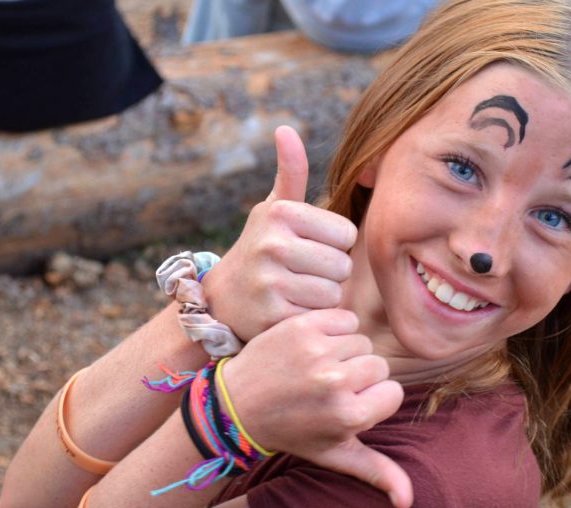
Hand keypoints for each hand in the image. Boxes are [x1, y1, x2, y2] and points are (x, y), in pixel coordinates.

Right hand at [202, 126, 357, 341]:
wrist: (223, 298)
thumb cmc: (262, 248)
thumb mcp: (274, 209)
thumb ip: (290, 172)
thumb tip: (285, 129)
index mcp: (281, 214)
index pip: (347, 234)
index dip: (334, 244)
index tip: (309, 247)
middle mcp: (272, 244)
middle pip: (342, 265)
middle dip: (330, 273)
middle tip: (302, 272)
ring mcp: (270, 281)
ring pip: (334, 293)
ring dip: (322, 296)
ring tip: (296, 290)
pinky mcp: (272, 314)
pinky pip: (319, 316)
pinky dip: (310, 316)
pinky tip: (290, 308)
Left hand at [222, 309, 412, 507]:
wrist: (237, 404)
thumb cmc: (291, 430)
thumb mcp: (333, 453)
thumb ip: (375, 471)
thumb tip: (408, 503)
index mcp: (348, 416)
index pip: (393, 392)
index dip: (373, 396)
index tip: (347, 402)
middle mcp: (335, 382)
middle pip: (378, 364)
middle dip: (359, 373)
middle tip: (328, 385)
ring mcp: (317, 351)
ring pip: (361, 340)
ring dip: (346, 350)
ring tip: (319, 367)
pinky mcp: (303, 326)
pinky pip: (345, 317)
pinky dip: (335, 327)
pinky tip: (315, 345)